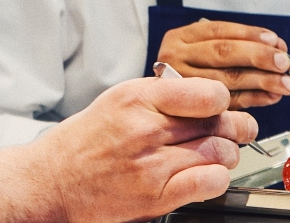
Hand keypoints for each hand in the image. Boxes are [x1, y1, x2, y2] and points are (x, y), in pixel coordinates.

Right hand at [36, 76, 257, 222]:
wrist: (52, 180)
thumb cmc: (86, 140)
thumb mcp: (119, 99)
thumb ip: (162, 95)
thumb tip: (207, 97)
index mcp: (138, 97)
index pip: (207, 93)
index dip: (221, 100)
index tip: (219, 105)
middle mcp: (146, 128)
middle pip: (219, 123)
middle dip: (236, 126)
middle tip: (237, 129)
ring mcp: (151, 165)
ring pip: (220, 153)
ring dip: (228, 154)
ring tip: (219, 153)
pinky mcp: (155, 197)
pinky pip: (208, 183)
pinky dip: (218, 179)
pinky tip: (208, 175)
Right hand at [157, 20, 289, 108]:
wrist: (152, 104)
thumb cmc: (187, 69)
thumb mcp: (198, 47)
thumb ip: (233, 44)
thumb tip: (275, 48)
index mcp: (179, 38)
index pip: (219, 31)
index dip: (250, 35)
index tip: (275, 42)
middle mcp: (176, 59)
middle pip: (223, 53)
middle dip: (259, 57)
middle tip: (284, 63)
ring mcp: (182, 86)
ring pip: (227, 80)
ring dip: (262, 81)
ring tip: (285, 83)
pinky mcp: (191, 110)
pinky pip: (228, 102)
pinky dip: (255, 99)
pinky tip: (270, 96)